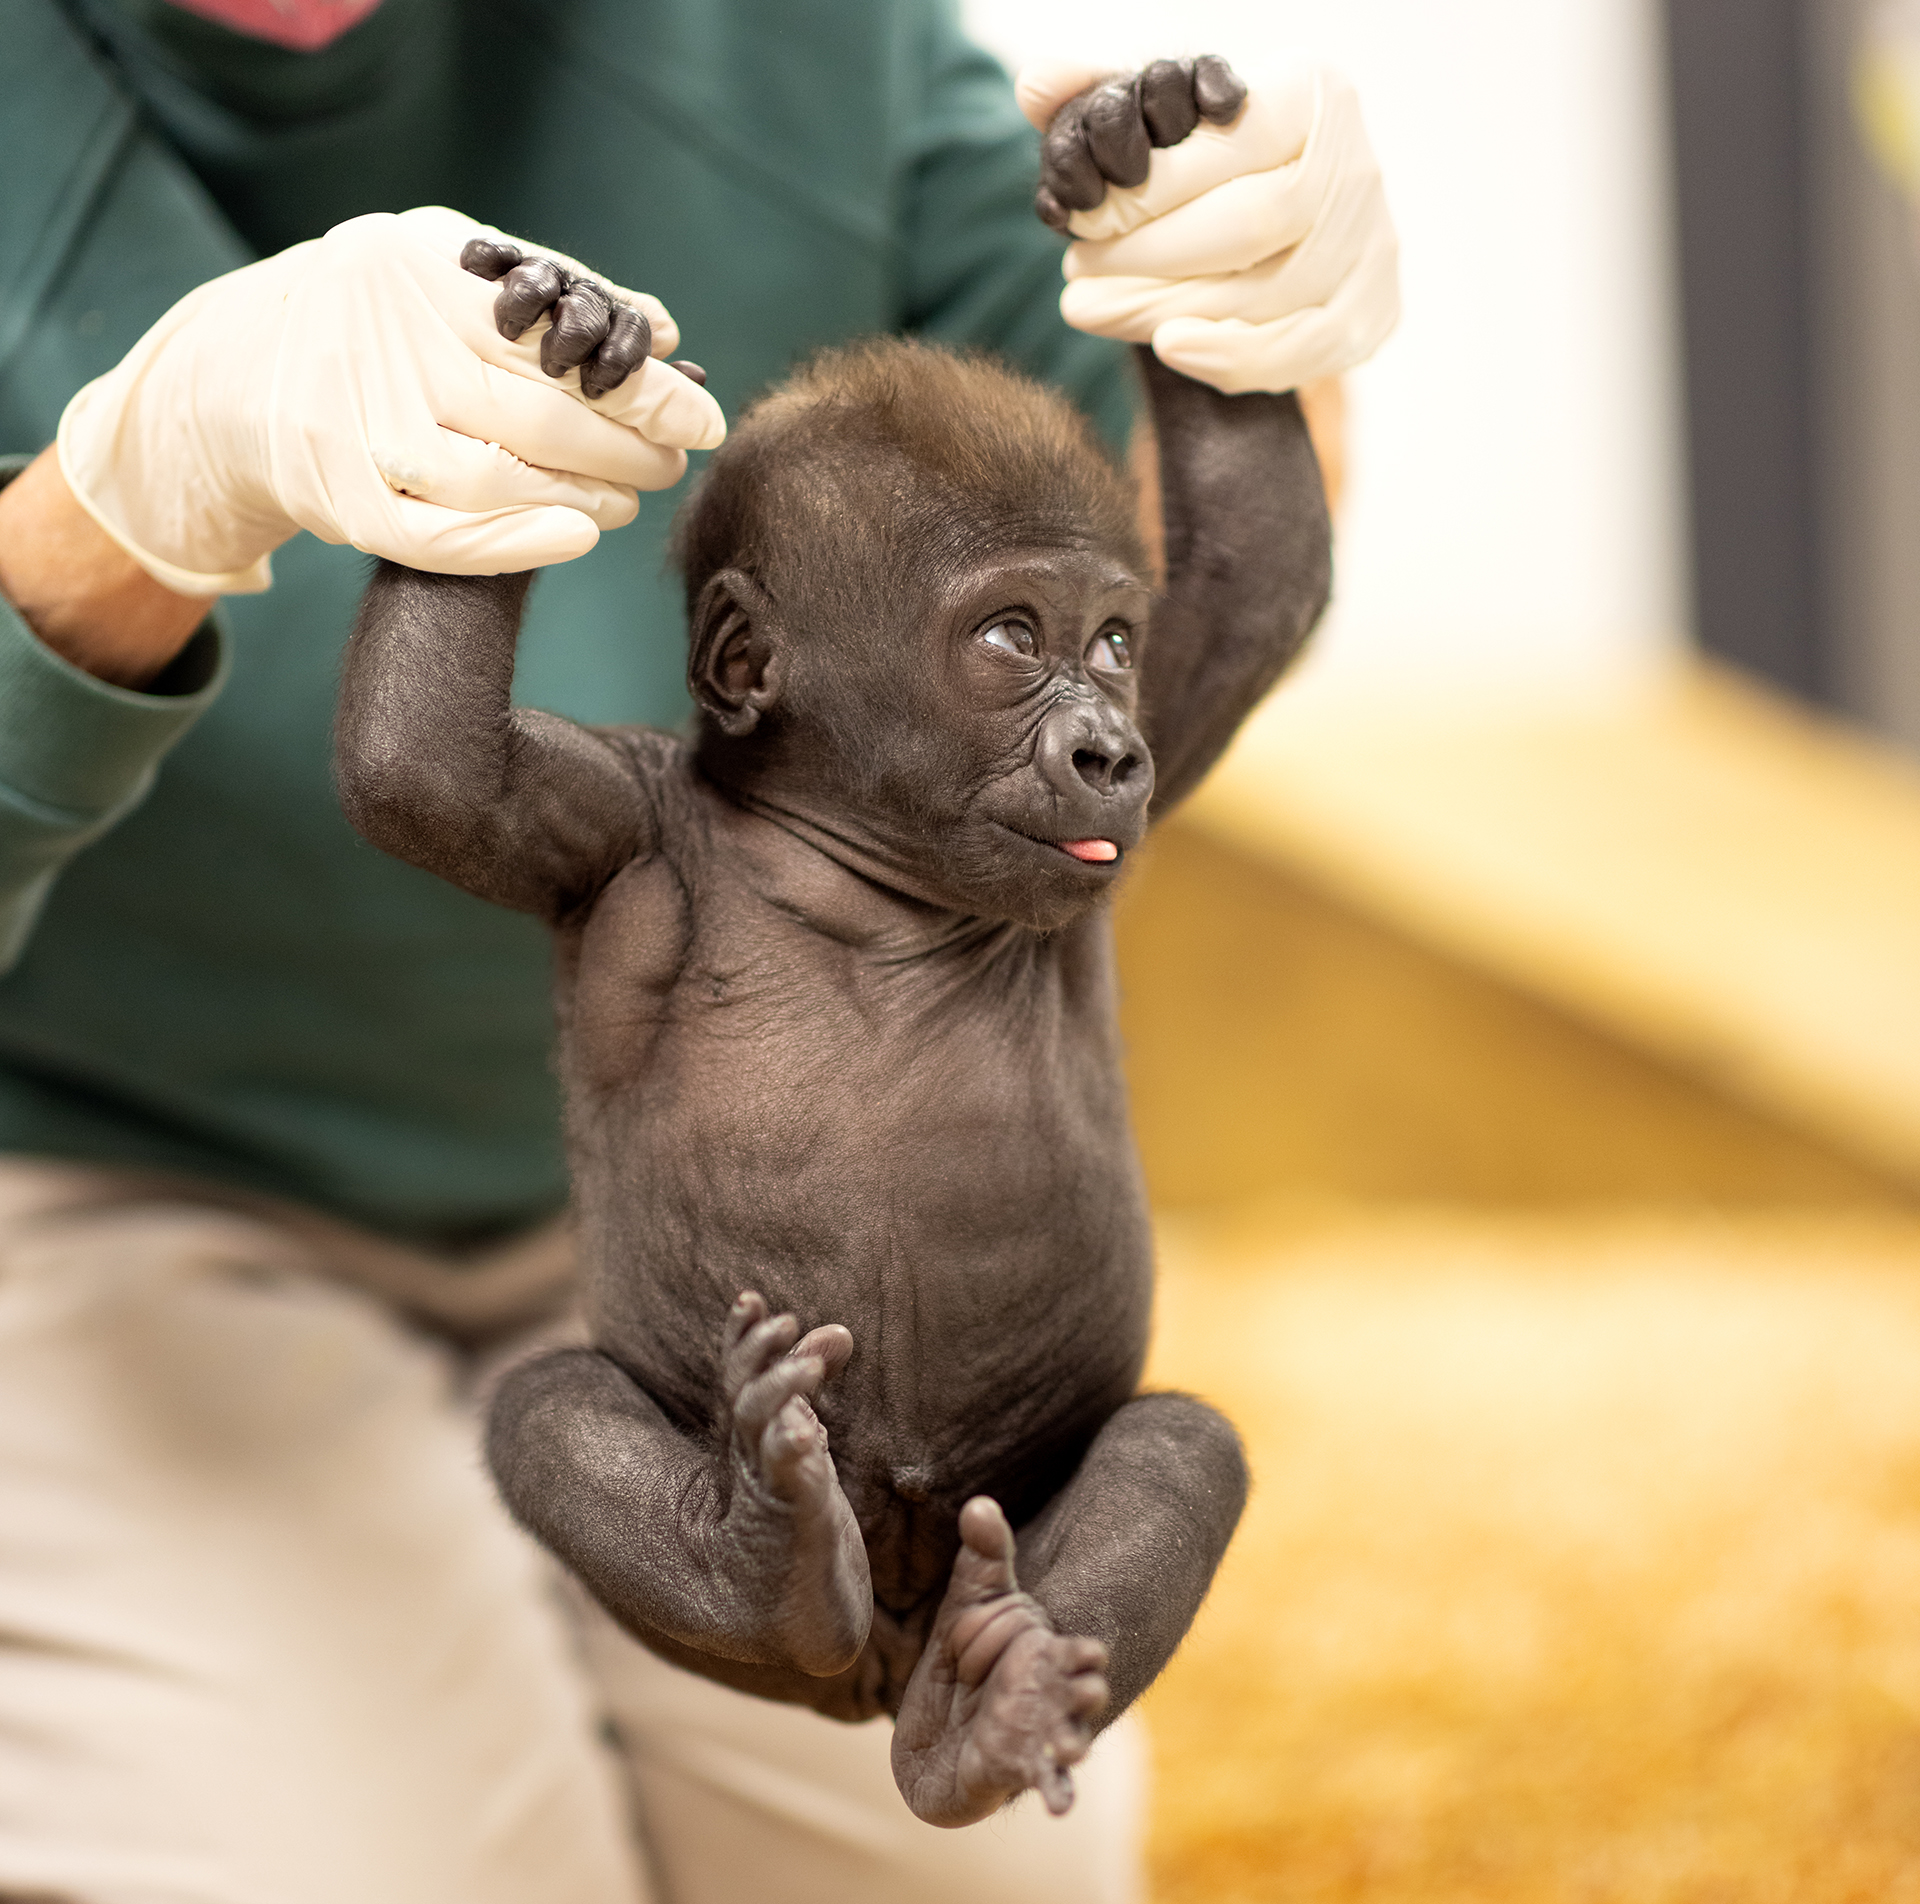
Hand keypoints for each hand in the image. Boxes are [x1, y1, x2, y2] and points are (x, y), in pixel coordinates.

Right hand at [56, 207, 727, 594]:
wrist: (231, 372)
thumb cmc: (376, 316)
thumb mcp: (449, 267)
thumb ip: (555, 291)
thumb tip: (664, 331)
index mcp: (416, 270)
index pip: (557, 340)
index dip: (642, 389)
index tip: (701, 417)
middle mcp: (380, 344)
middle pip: (537, 416)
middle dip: (627, 448)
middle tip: (672, 463)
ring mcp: (352, 428)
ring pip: (495, 480)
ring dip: (584, 497)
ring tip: (628, 497)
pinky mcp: (336, 500)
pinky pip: (438, 539)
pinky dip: (517, 544)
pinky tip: (579, 537)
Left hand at [1017, 58, 1399, 394]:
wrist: (1280, 232)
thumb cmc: (1206, 169)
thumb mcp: (1156, 122)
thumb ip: (1098, 97)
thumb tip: (1033, 84)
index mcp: (1310, 93)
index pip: (1227, 146)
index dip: (1149, 190)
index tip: (1082, 217)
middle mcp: (1355, 164)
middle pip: (1249, 223)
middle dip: (1148, 255)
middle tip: (1076, 271)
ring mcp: (1371, 243)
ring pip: (1265, 293)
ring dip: (1166, 309)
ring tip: (1092, 308)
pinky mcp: (1372, 312)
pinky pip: (1298, 349)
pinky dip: (1229, 357)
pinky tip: (1166, 346)